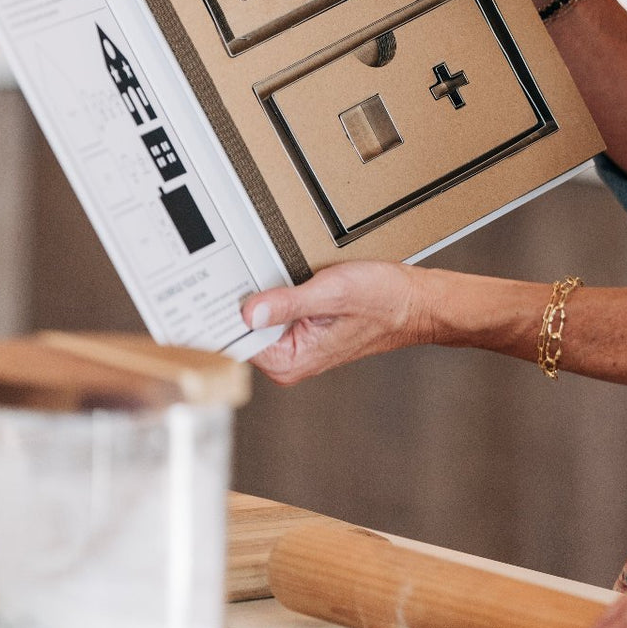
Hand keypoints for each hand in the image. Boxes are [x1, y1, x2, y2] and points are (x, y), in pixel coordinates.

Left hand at [241, 261, 435, 384]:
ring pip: (259, 315)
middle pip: (243, 327)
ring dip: (258, 290)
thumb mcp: (332, 293)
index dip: (223, 311)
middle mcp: (290, 358)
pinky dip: (273, 289)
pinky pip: (275, 309)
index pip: (237, 339)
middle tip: (232, 267)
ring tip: (259, 267)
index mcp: (290, 361)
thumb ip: (288, 303)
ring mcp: (296, 343)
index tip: (211, 288)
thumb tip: (248, 311)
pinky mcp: (304, 328)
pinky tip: (278, 273)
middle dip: (239, 298)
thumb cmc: (384, 300)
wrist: (415, 301)